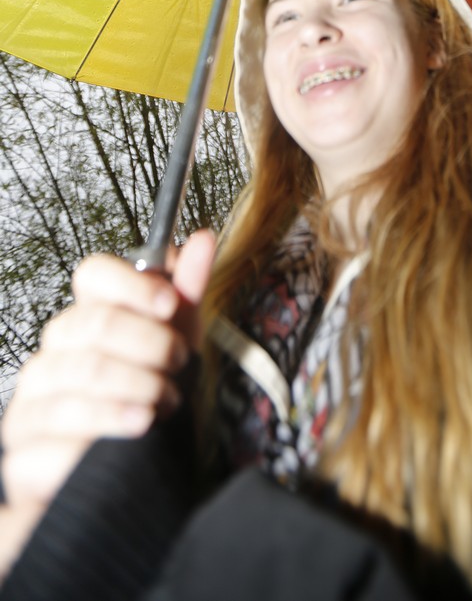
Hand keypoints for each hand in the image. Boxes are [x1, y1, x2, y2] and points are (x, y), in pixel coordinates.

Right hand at [0, 230, 215, 515]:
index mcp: (85, 319)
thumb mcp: (176, 344)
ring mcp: (31, 403)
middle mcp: (51, 354)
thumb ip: (186, 293)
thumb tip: (202, 238)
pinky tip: (135, 435)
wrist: (124, 479)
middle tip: (178, 364)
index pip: (93, 275)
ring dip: (136, 389)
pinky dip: (106, 433)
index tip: (170, 304)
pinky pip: (58, 436)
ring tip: (165, 403)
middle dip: (148, 344)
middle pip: (93, 325)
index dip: (134, 284)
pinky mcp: (23, 455)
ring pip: (81, 377)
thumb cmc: (147, 400)